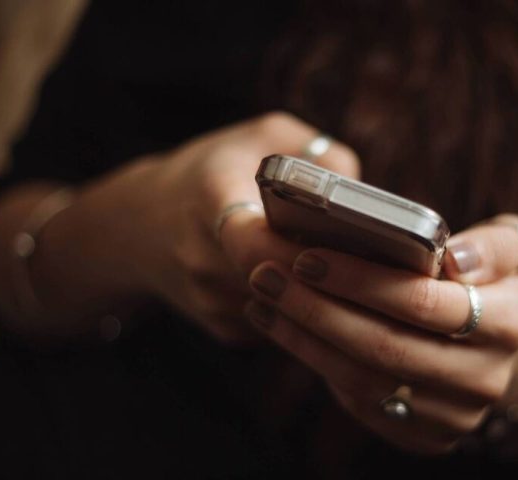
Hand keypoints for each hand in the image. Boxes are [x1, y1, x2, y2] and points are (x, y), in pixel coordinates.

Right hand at [84, 112, 358, 341]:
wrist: (140, 226)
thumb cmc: (212, 171)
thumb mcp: (261, 136)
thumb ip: (316, 152)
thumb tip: (362, 193)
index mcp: (210, 201)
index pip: (255, 241)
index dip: (303, 250)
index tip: (345, 243)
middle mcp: (204, 260)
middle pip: (283, 282)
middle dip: (331, 274)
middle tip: (378, 263)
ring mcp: (212, 302)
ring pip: (289, 310)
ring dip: (325, 295)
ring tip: (362, 273)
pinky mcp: (224, 329)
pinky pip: (282, 325)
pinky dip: (307, 308)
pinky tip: (324, 286)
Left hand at [244, 214, 517, 452]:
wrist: (498, 348)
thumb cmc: (494, 282)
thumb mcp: (517, 249)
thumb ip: (496, 245)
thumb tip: (455, 259)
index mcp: (508, 324)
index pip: (424, 303)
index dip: (361, 281)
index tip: (308, 256)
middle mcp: (484, 379)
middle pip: (385, 347)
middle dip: (317, 309)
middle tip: (267, 275)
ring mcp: (453, 416)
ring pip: (364, 379)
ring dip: (303, 337)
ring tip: (264, 298)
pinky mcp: (423, 436)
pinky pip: (359, 401)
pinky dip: (314, 361)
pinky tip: (282, 327)